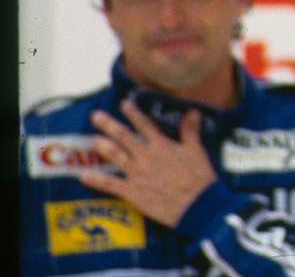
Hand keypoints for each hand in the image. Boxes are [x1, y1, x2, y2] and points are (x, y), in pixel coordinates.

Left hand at [75, 100, 216, 228]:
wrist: (196, 203)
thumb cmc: (199, 176)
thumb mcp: (197, 150)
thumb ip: (190, 130)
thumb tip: (192, 111)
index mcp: (162, 145)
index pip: (145, 125)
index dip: (133, 113)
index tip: (123, 103)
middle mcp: (146, 156)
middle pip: (125, 137)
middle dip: (109, 125)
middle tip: (95, 116)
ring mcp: (137, 173)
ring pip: (116, 156)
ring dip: (103, 147)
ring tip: (92, 139)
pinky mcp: (132, 192)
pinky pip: (110, 184)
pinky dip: (96, 180)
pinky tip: (84, 176)